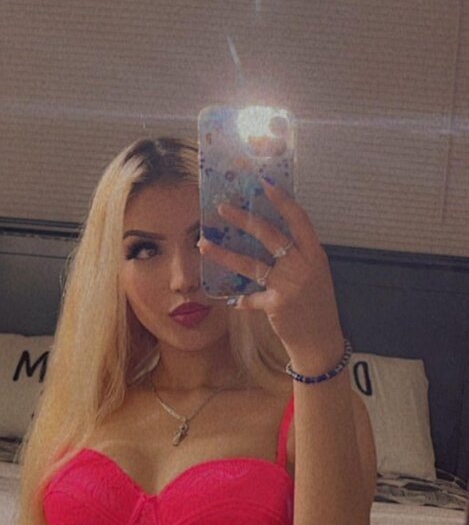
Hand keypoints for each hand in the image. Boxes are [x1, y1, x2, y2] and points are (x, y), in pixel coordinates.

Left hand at [198, 181, 343, 360]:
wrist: (321, 340)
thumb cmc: (318, 306)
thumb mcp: (316, 275)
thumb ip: (300, 256)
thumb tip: (275, 238)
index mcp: (315, 254)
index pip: (299, 219)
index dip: (282, 200)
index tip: (265, 183)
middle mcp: (302, 265)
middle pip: (269, 234)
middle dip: (243, 218)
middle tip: (222, 208)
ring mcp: (289, 285)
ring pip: (251, 264)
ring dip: (224, 254)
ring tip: (204, 244)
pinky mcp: (276, 305)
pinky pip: (251, 298)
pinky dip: (241, 300)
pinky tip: (232, 300)